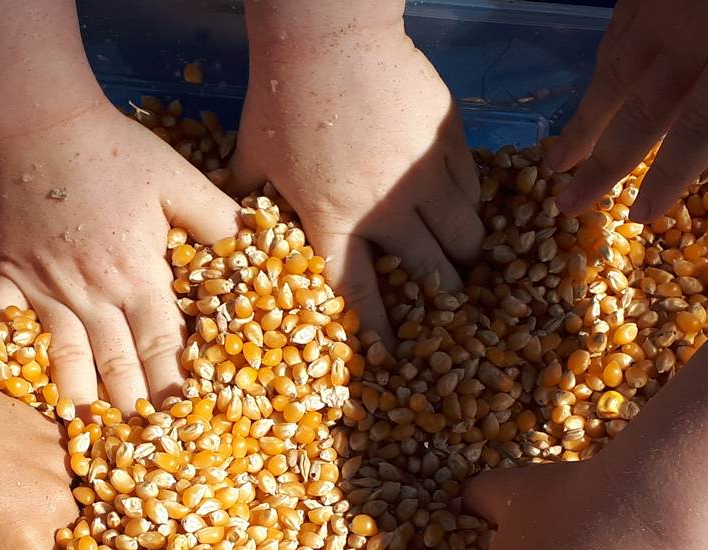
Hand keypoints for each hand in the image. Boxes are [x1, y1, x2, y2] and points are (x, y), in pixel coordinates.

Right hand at [0, 101, 239, 410]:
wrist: (42, 122)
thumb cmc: (116, 151)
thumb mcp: (180, 179)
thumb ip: (218, 219)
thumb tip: (258, 245)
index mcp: (139, 274)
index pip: (163, 345)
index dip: (176, 387)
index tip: (189, 424)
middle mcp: (92, 292)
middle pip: (115, 364)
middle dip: (132, 410)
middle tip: (143, 450)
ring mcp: (46, 287)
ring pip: (62, 357)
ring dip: (73, 397)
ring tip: (84, 435)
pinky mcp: (9, 273)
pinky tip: (1, 380)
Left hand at [231, 15, 480, 335]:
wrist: (329, 37)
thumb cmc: (280, 98)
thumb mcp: (253, 159)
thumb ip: (250, 204)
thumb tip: (234, 237)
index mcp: (335, 221)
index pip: (364, 292)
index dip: (381, 330)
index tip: (396, 355)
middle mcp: (387, 208)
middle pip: (432, 271)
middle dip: (443, 294)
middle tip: (447, 300)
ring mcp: (426, 174)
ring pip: (465, 233)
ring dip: (464, 252)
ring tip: (462, 256)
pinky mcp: (450, 141)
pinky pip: (474, 189)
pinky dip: (471, 205)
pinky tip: (463, 206)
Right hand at [550, 0, 707, 220]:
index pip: (700, 123)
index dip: (667, 174)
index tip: (637, 217)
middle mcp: (692, 29)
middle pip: (640, 110)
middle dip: (601, 162)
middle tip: (566, 206)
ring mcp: (662, 1)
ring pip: (613, 72)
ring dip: (585, 119)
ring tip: (557, 160)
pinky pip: (615, 30)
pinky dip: (598, 66)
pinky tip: (592, 82)